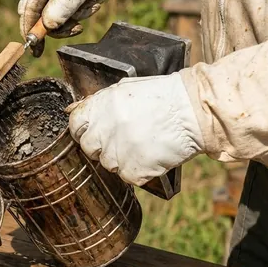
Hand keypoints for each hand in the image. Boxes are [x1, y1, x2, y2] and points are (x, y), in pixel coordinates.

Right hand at [18, 0, 116, 56]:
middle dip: (64, 22)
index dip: (31, 33)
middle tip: (82, 25)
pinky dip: (79, 6)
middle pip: (41, 15)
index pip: (27, 11)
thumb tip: (48, 27)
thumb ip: (64, 4)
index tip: (38, 52)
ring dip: (77, 13)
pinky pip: (63, 3)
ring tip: (96, 1)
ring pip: (55, 11)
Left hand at [67, 73, 204, 185]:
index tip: (94, 132)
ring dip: (122, 159)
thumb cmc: (164, 97)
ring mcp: (118, 151)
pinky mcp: (133, 170)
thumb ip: (99, 102)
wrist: (194, 110)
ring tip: (143, 144)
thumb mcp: (127, 89)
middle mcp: (105, 129)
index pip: (75, 125)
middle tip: (125, 139)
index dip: (84, 130)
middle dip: (102, 146)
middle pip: (89, 148)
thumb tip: (73, 110)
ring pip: (108, 165)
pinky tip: (152, 155)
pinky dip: (139, 170)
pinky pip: (128, 176)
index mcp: (101, 106)